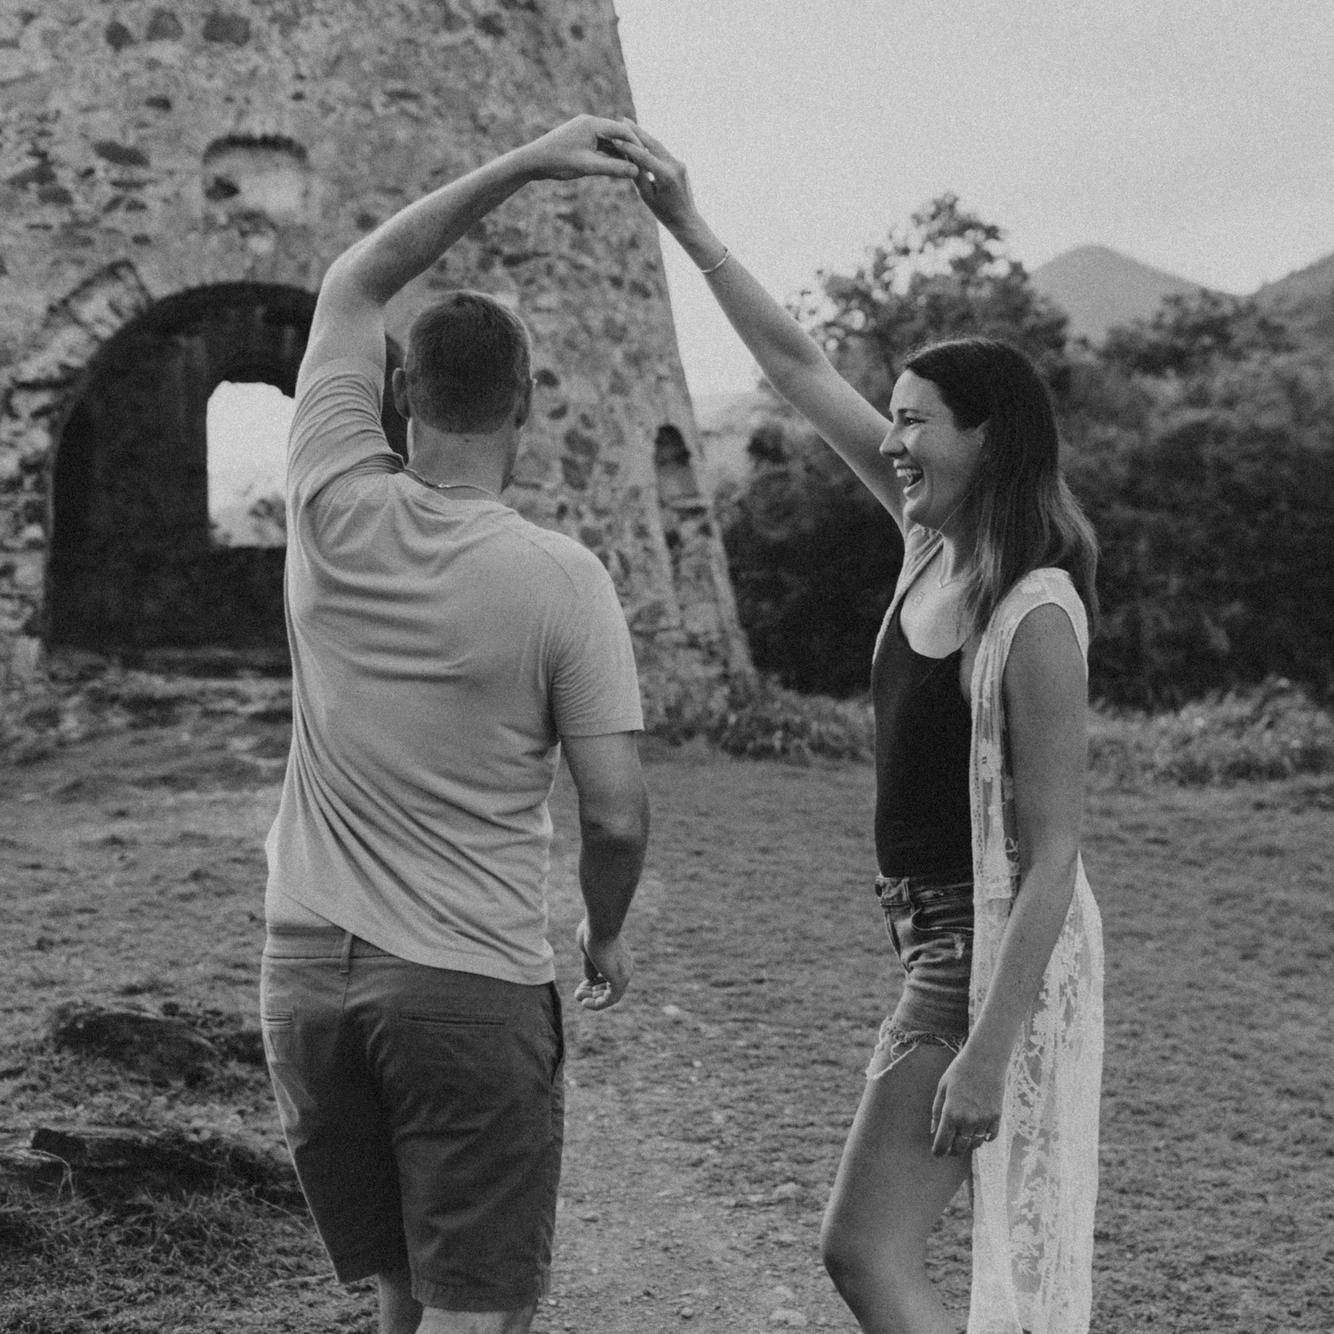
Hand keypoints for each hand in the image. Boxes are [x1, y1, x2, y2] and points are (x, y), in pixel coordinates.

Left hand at [517, 115, 641, 183]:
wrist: (532, 161)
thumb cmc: (557, 162)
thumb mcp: (588, 167)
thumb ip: (613, 169)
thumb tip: (637, 172)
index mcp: (592, 124)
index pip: (623, 130)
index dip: (638, 144)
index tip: (649, 158)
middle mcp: (589, 123)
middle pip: (618, 134)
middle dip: (632, 149)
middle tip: (646, 164)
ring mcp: (585, 130)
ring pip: (610, 141)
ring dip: (622, 153)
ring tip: (635, 168)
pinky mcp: (580, 139)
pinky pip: (601, 146)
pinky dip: (610, 155)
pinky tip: (618, 168)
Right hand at [574, 918, 632, 1010]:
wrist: (601, 925)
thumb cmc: (593, 931)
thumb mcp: (589, 950)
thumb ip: (591, 965)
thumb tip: (590, 979)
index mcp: (620, 957)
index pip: (609, 976)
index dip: (594, 983)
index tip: (582, 984)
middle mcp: (625, 966)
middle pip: (609, 986)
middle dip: (592, 991)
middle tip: (577, 993)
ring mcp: (624, 974)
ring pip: (609, 994)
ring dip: (592, 999)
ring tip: (578, 997)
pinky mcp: (620, 980)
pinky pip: (609, 1000)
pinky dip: (596, 1004)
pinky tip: (584, 1002)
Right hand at [606, 122, 699, 231]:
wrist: (686, 219)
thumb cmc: (664, 213)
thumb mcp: (647, 196)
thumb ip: (638, 175)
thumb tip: (627, 157)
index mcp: (666, 175)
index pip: (643, 156)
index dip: (628, 146)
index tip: (615, 138)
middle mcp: (675, 166)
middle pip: (653, 143)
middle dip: (638, 131)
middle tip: (623, 119)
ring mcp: (679, 163)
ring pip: (658, 145)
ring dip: (644, 135)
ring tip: (630, 125)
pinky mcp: (680, 164)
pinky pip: (663, 152)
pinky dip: (651, 145)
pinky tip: (642, 139)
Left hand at [930, 1047, 1005, 1157]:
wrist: (985, 1059)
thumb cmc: (960, 1071)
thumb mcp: (942, 1088)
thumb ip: (936, 1111)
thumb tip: (933, 1132)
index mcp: (951, 1113)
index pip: (943, 1143)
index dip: (938, 1151)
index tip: (937, 1153)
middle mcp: (968, 1120)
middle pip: (959, 1148)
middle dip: (952, 1150)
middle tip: (949, 1147)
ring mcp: (984, 1120)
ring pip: (975, 1145)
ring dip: (968, 1144)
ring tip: (963, 1137)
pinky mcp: (997, 1117)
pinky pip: (990, 1137)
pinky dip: (984, 1137)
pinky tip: (978, 1131)